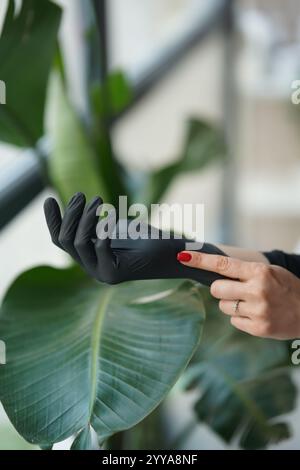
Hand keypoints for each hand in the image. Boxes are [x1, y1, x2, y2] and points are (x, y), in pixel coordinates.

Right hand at [43, 192, 227, 285]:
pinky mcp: (115, 275)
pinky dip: (102, 229)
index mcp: (89, 258)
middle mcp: (91, 269)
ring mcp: (102, 274)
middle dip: (71, 215)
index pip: (60, 240)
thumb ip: (95, 222)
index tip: (48, 199)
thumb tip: (76, 206)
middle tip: (83, 195)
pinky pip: (98, 249)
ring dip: (85, 218)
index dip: (52, 220)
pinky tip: (111, 214)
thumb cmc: (148, 239)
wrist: (176, 254)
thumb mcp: (116, 226)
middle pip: (65, 240)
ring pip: (78, 243)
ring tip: (98, 200)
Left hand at [177, 251, 299, 338]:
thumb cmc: (287, 288)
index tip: (182, 256)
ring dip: (232, 304)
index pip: (222, 264)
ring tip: (253, 303)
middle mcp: (257, 291)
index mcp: (259, 272)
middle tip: (237, 290)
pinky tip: (257, 315)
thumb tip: (214, 270)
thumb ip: (244, 271)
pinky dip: (241, 318)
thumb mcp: (269, 272)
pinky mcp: (258, 328)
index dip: (200, 260)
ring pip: (223, 306)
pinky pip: (234, 321)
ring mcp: (258, 311)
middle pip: (216, 289)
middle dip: (221, 289)